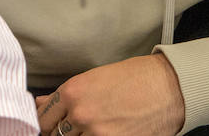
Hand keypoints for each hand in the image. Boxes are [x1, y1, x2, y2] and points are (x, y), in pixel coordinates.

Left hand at [34, 55, 183, 135]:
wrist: (168, 87)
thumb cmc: (134, 78)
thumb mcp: (93, 79)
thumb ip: (64, 96)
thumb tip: (39, 104)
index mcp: (72, 92)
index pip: (43, 118)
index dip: (46, 124)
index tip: (51, 126)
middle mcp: (80, 114)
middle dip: (60, 134)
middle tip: (73, 129)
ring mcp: (97, 133)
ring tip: (93, 129)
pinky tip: (103, 133)